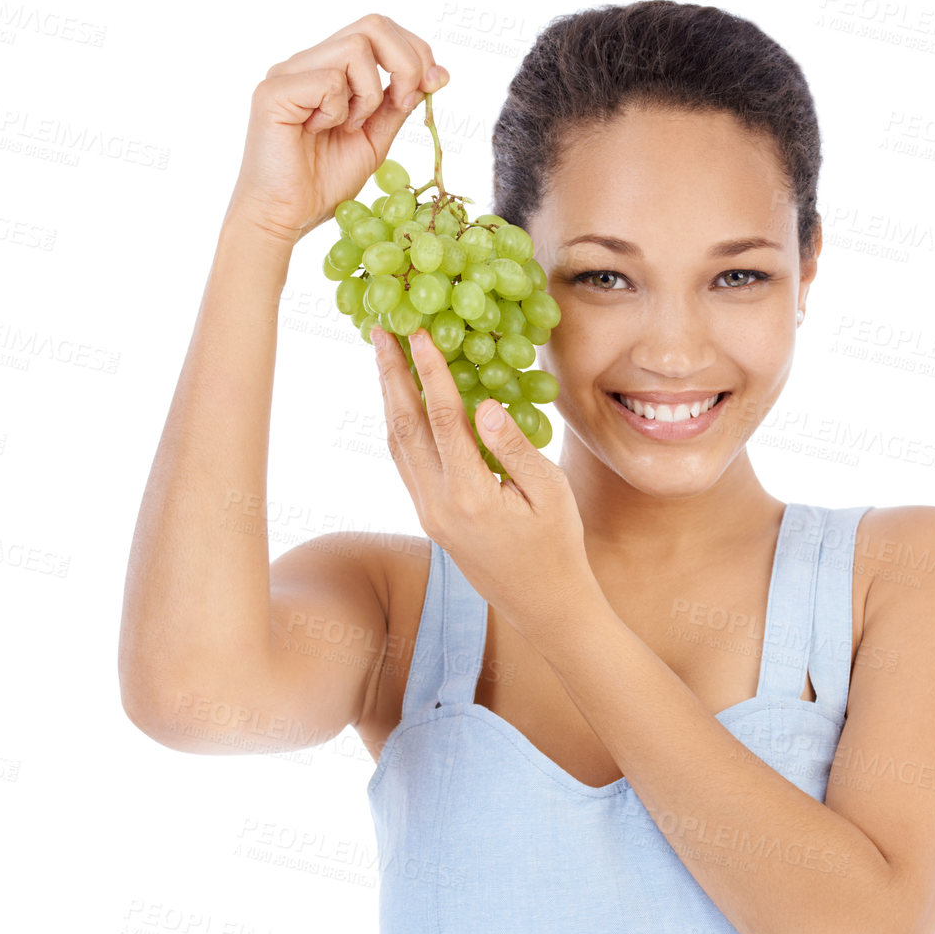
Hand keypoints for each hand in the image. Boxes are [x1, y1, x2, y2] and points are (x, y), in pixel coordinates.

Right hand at [226, 13, 448, 245]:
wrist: (285, 216)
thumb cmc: (322, 183)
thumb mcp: (375, 140)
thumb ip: (398, 105)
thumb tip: (437, 75)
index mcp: (332, 68)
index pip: (380, 30)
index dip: (416, 51)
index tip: (434, 84)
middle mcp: (309, 61)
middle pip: (373, 25)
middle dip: (406, 63)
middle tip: (404, 103)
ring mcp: (289, 72)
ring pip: (355, 48)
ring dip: (370, 94)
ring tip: (350, 127)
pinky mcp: (274, 90)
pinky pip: (328, 80)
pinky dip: (338, 110)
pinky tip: (319, 131)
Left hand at [373, 324, 597, 648]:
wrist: (543, 604)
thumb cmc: (557, 545)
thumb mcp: (550, 492)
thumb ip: (513, 447)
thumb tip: (482, 404)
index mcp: (470, 495)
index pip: (443, 420)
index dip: (429, 372)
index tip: (417, 332)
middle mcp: (438, 504)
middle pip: (405, 427)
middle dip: (390, 374)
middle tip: (377, 329)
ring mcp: (428, 513)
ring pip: (398, 445)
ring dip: (388, 397)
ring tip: (382, 356)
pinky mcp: (429, 518)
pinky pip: (406, 463)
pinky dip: (399, 425)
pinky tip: (401, 402)